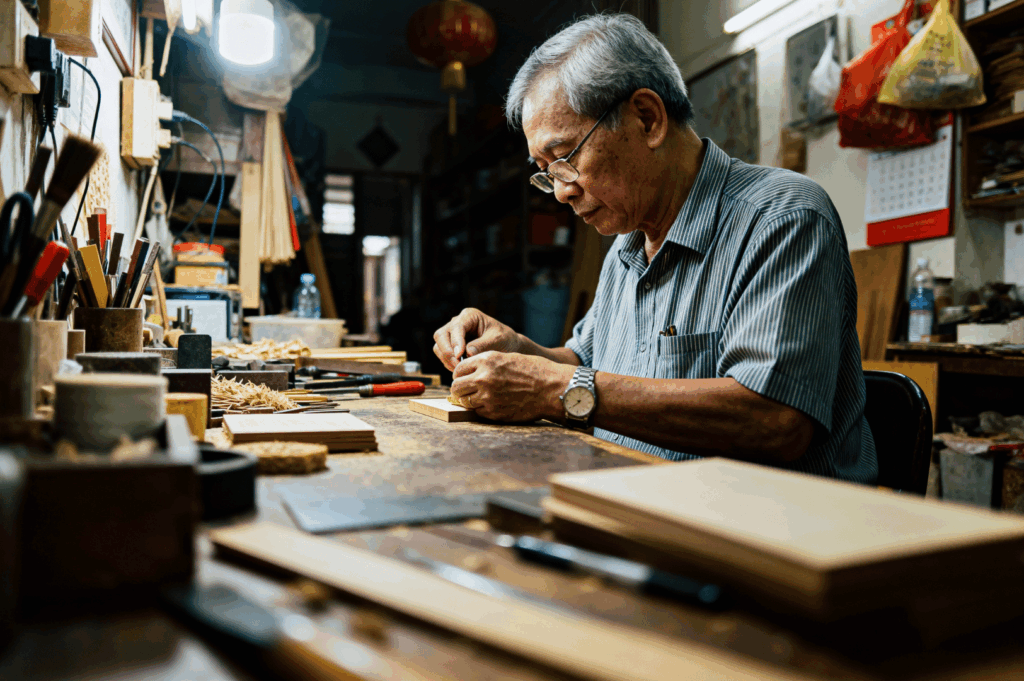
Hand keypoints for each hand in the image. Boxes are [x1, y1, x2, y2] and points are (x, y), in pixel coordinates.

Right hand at [433, 308, 521, 371]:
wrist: (507, 346)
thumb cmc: (504, 340)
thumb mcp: (497, 340)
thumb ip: (482, 345)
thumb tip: (467, 353)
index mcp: (469, 316)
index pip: (456, 327)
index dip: (455, 341)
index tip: (460, 356)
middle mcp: (457, 323)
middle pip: (441, 335)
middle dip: (447, 352)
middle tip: (458, 366)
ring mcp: (452, 335)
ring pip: (438, 346)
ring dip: (447, 359)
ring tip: (461, 369)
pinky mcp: (451, 347)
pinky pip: (442, 355)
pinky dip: (449, 363)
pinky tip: (461, 369)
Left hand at [450, 351, 573, 422]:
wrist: (550, 388)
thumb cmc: (532, 371)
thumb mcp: (506, 357)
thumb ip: (485, 364)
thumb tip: (467, 373)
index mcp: (486, 361)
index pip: (458, 369)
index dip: (460, 374)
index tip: (465, 377)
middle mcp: (484, 378)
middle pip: (456, 386)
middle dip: (460, 388)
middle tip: (467, 390)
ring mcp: (487, 397)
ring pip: (464, 401)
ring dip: (469, 400)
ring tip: (479, 397)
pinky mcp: (494, 413)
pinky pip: (477, 412)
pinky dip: (481, 409)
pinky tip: (492, 404)